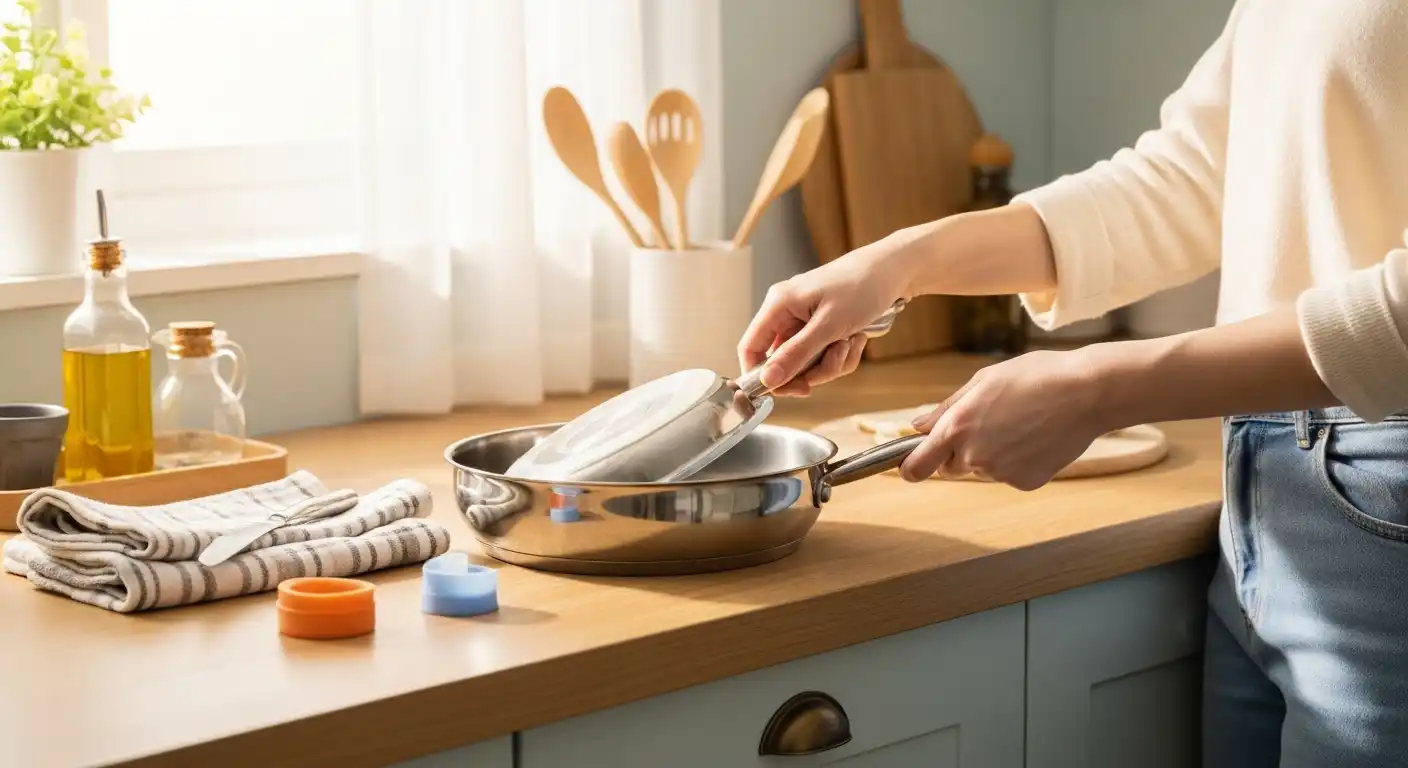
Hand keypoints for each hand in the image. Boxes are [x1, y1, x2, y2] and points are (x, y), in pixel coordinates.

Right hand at [737, 227, 928, 394]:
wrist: (895, 272)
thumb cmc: (861, 286)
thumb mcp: (828, 325)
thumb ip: (796, 354)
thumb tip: (767, 380)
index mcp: (778, 305)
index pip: (750, 347)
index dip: (760, 374)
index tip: (782, 392)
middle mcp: (787, 314)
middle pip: (781, 362)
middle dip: (810, 369)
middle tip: (832, 363)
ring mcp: (806, 324)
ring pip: (806, 364)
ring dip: (831, 363)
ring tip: (850, 342)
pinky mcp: (823, 330)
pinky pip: (824, 358)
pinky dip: (842, 356)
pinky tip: (856, 339)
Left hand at [899, 349, 1111, 489]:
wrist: (1088, 392)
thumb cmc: (1036, 377)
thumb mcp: (983, 381)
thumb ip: (946, 408)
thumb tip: (917, 427)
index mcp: (957, 428)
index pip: (916, 467)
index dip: (910, 468)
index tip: (910, 465)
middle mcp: (975, 456)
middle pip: (951, 466)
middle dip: (959, 451)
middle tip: (989, 423)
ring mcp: (1001, 473)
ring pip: (983, 468)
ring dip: (992, 453)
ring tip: (1021, 423)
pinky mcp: (1025, 483)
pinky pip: (1010, 475)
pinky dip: (1018, 461)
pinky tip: (1037, 437)